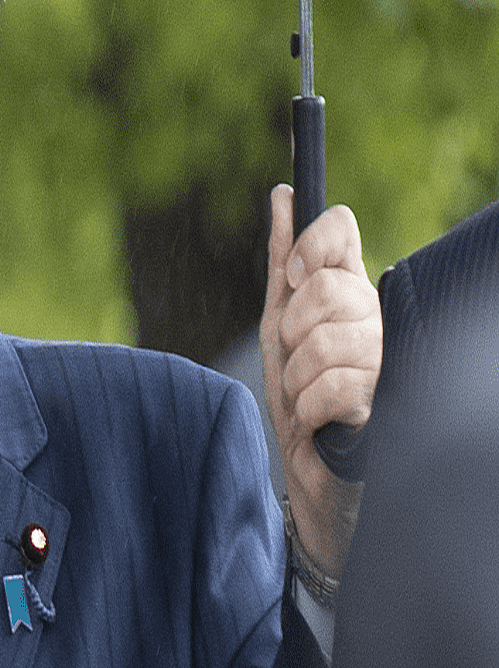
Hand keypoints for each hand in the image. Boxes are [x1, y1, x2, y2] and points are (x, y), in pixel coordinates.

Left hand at [260, 184, 381, 578]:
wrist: (309, 471)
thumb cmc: (297, 395)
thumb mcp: (278, 324)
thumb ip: (281, 261)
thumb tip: (282, 195)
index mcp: (351, 293)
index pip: (339, 230)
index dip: (307, 249)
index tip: (290, 279)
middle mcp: (377, 319)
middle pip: (326, 287)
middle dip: (292, 330)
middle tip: (294, 359)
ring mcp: (387, 361)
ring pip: (327, 341)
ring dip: (297, 378)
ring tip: (303, 397)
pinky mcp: (387, 407)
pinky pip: (336, 388)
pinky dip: (311, 409)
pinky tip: (318, 421)